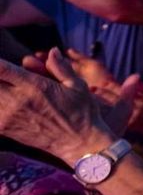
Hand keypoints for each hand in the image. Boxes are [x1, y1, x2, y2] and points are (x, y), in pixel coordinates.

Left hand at [0, 49, 118, 164]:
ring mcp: (8, 116)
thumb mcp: (77, 85)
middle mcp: (17, 101)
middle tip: (5, 78)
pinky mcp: (5, 128)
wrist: (79, 144)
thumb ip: (60, 67)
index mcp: (34, 86)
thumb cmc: (82, 112)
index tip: (0, 63)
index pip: (0, 69)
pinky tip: (5, 100)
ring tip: (6, 87)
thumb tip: (52, 51)